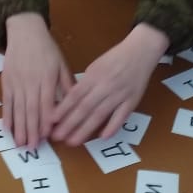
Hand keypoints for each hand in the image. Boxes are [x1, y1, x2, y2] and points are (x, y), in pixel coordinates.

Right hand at [3, 13, 72, 146]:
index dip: (46, 121)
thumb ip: (67, 84)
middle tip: (33, 148)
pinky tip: (8, 128)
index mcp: (47, 78)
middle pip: (31, 110)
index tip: (48, 136)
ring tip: (20, 144)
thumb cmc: (47, 49)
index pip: (46, 103)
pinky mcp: (7, 82)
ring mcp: (17, 82)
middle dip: (32, 130)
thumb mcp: (61, 64)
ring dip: (19, 128)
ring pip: (18, 109)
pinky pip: (7, 102)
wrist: (25, 32)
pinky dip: (7, 116)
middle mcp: (31, 82)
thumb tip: (74, 104)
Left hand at [50, 23, 167, 145]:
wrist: (141, 51)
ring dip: (86, 129)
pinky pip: (121, 116)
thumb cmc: (116, 58)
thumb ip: (85, 83)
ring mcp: (119, 94)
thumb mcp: (96, 66)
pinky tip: (102, 137)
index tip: (51, 121)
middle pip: (85, 107)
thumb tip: (71, 101)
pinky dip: (112, 127)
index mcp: (94, 75)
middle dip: (69, 124)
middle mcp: (105, 85)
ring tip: (74, 141)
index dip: (63, 109)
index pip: (75, 95)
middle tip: (58, 137)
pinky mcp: (132, 100)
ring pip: (100, 114)